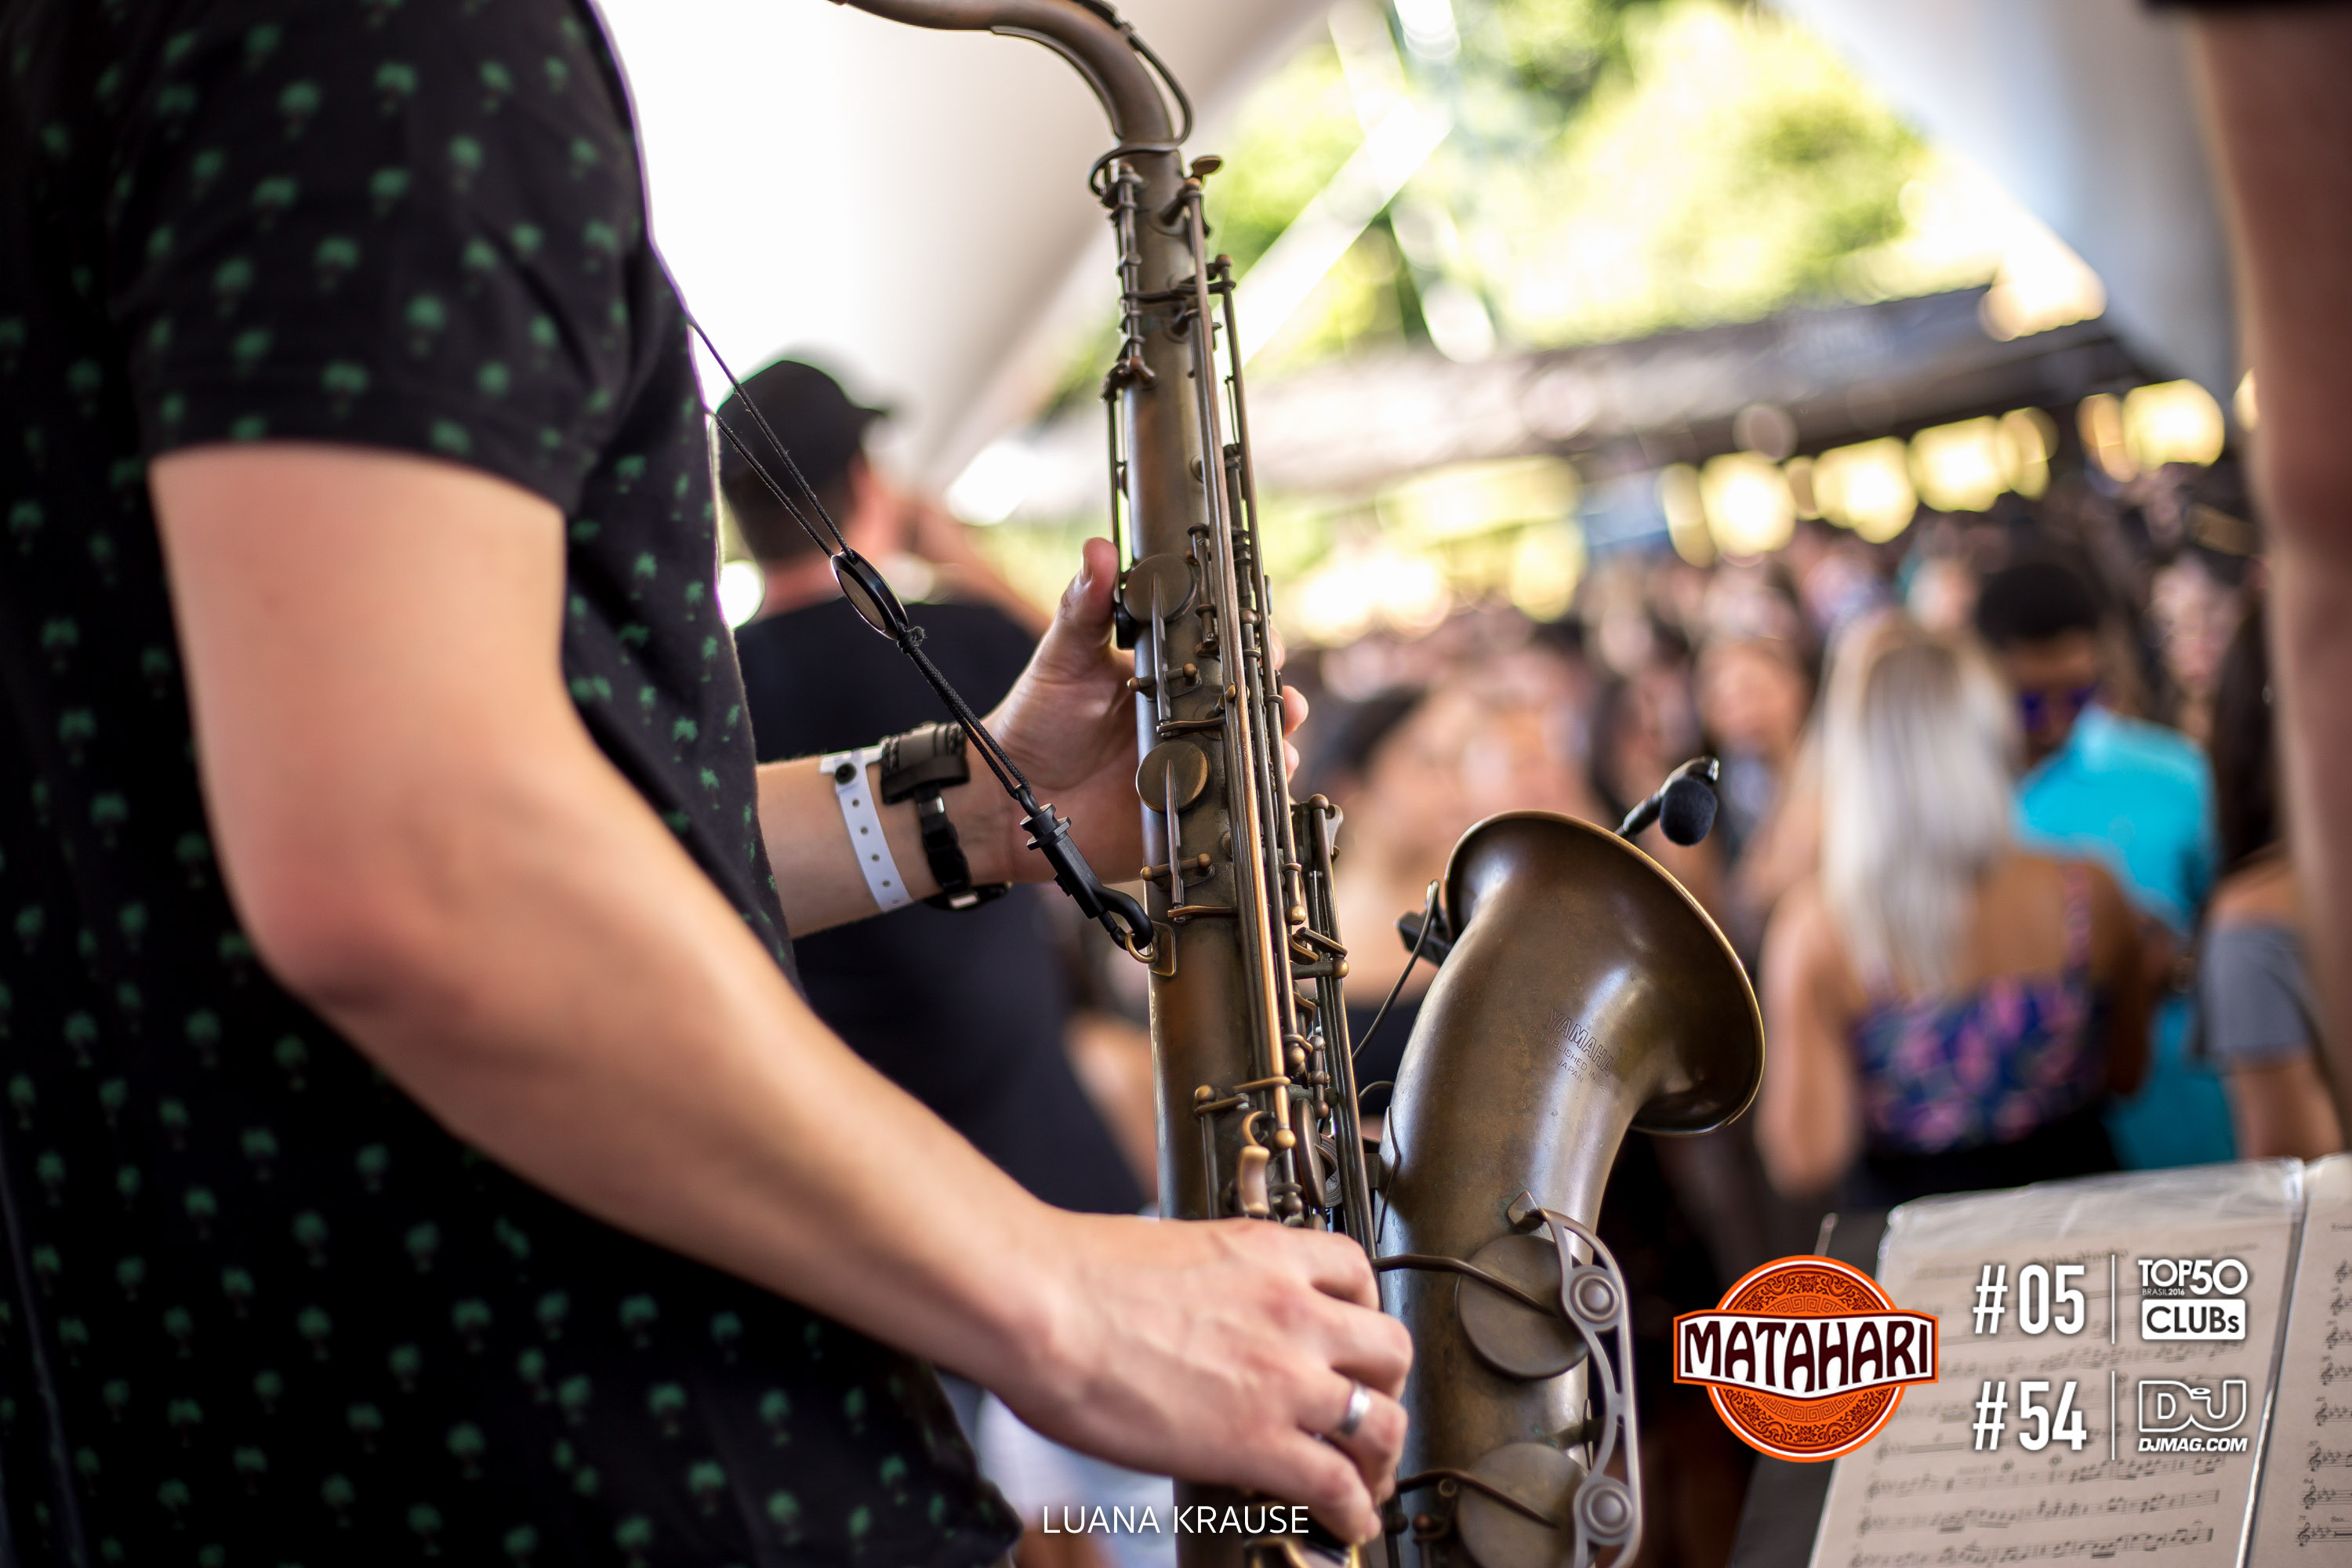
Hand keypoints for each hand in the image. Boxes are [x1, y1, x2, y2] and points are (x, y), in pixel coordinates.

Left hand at [980, 537, 1308, 884]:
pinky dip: (1253, 792)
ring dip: (1275, 740)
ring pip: (1253, 748)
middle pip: (1251, 698)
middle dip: (1276, 691)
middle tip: (1279, 691)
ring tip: (1279, 735)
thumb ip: (1083, 606)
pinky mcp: (1188, 807)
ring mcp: (1194, 761)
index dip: (1249, 637)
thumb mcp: (1063, 658)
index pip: (1223, 645)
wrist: (1016, 793)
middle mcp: (1189, 713)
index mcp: (1167, 670)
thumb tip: (1098, 549)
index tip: (1258, 632)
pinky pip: (1234, 800)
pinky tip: (1257, 781)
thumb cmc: (1038, 719)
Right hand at [996, 1212, 1409, 1542]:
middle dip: (1385, 1386)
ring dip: (1382, 1454)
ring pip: (1382, 1420)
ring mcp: (1283, 1376)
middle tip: (1368, 1408)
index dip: (1363, 1313)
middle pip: (1387, 1349)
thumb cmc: (1075, 1275)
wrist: (1043, 1304)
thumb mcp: (1169, 1250)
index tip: (1351, 1335)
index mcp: (1265, 1253)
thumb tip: (1199, 1307)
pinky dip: (1355, 1509)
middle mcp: (1291, 1309)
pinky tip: (1349, 1521)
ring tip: (1369, 1477)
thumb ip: (1209, 1280)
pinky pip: (1338, 1483)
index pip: (1355, 1272)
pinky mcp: (1258, 1440)